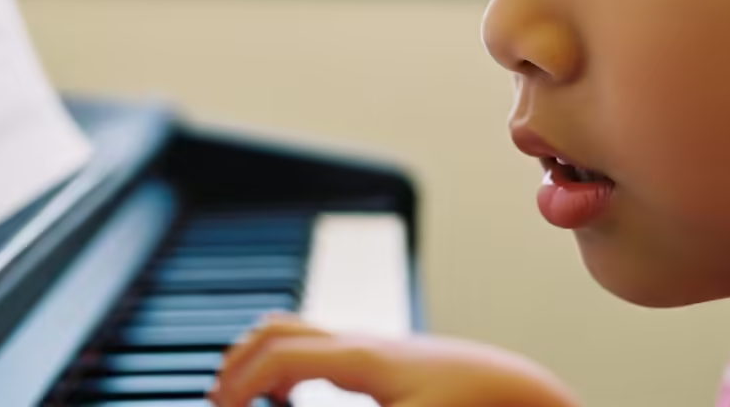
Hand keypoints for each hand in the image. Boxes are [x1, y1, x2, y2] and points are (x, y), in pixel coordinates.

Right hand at [208, 314, 583, 406]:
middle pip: (275, 330)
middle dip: (237, 362)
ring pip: (291, 331)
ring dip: (258, 358)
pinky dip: (284, 364)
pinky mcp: (376, 354)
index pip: (276, 356)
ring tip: (244, 399)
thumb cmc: (463, 404)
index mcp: (358, 356)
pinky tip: (288, 397)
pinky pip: (313, 345)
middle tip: (219, 401)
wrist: (509, 387)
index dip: (238, 383)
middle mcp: (357, 341)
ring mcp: (366, 342)